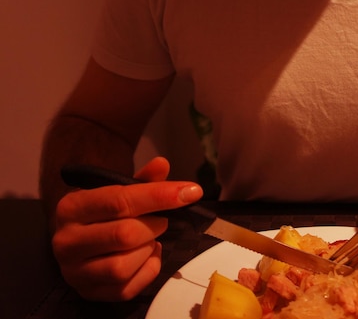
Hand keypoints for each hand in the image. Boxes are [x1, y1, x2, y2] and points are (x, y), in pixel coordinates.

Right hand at [51, 157, 202, 300]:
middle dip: (154, 225)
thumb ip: (143, 180)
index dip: (159, 195)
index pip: (120, 200)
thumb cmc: (103, 213)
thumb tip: (162, 165)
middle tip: (161, 220)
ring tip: (150, 239)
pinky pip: (127, 288)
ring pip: (122, 266)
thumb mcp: (118, 191)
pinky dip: (147, 271)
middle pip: (124, 235)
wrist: (79, 240)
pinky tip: (146, 256)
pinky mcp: (89, 292)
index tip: (190, 192)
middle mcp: (66, 241)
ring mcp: (75, 271)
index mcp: (72, 207)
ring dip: (147, 250)